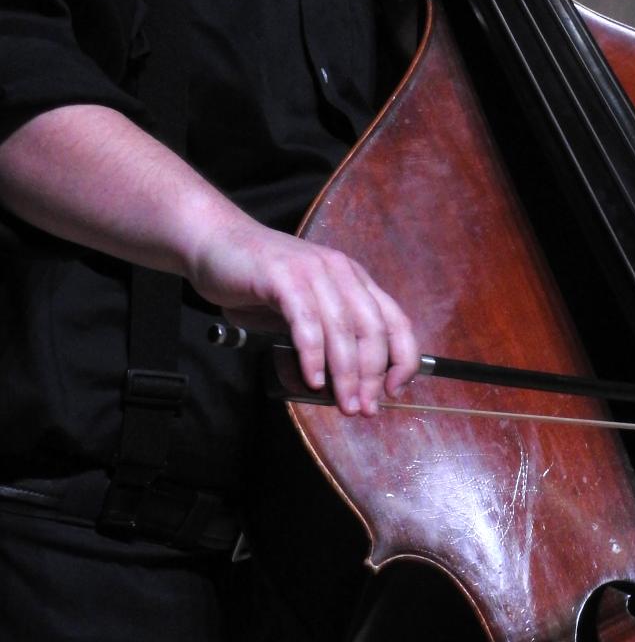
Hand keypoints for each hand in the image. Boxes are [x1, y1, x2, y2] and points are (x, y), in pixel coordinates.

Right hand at [188, 221, 418, 416]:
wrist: (214, 242)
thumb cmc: (259, 282)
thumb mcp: (305, 308)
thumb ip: (326, 336)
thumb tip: (347, 385)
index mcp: (354, 280)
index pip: (395, 321)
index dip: (402, 359)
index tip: (394, 391)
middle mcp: (341, 272)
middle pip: (372, 329)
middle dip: (372, 375)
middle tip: (365, 408)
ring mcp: (313, 271)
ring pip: (342, 328)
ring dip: (346, 373)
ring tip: (344, 404)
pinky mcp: (282, 276)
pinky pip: (306, 321)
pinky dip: (313, 354)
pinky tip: (313, 379)